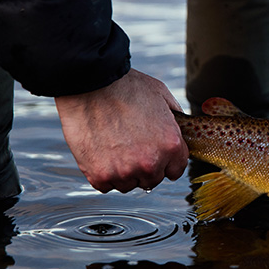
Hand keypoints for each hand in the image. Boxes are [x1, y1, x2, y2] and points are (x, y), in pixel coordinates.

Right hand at [55, 69, 189, 192]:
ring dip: (122, 171)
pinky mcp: (100, 176)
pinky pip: (105, 185)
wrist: (89, 83)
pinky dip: (102, 172)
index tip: (154, 153)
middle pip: (152, 179)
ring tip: (113, 145)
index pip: (175, 171)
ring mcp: (124, 172)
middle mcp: (150, 163)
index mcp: (171, 146)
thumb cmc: (124, 86)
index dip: (165, 161)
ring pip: (128, 184)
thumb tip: (179, 130)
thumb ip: (175, 119)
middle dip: (144, 166)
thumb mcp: (162, 96)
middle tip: (130, 145)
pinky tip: (99, 151)